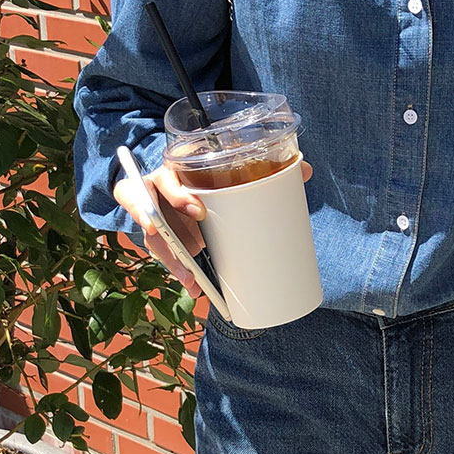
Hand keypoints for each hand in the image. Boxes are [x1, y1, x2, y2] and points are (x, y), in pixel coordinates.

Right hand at [112, 159, 313, 295]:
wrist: (184, 185)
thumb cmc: (211, 175)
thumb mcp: (231, 170)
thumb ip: (265, 169)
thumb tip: (306, 170)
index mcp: (176, 168)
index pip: (166, 174)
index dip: (176, 193)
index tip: (198, 211)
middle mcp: (157, 187)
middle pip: (147, 205)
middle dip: (164, 228)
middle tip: (193, 249)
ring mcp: (152, 210)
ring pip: (151, 233)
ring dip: (169, 257)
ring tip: (190, 277)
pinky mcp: (154, 231)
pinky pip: (157, 249)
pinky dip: (174, 269)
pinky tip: (190, 284)